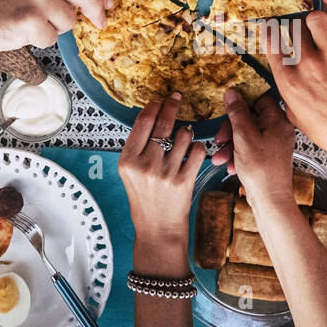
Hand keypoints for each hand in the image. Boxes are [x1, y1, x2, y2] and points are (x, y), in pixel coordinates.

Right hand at [120, 93, 206, 274]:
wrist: (157, 229)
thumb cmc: (144, 199)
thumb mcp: (130, 173)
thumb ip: (138, 147)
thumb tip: (152, 115)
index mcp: (128, 161)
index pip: (142, 122)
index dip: (154, 106)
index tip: (160, 99)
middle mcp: (145, 165)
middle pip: (163, 124)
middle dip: (172, 105)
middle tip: (177, 97)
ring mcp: (165, 174)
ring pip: (184, 136)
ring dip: (187, 132)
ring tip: (184, 140)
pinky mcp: (184, 181)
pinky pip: (198, 151)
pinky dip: (198, 148)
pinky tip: (194, 152)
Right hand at [211, 90, 295, 206]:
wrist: (270, 200)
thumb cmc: (262, 171)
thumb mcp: (243, 137)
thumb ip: (237, 113)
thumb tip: (232, 93)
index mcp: (278, 121)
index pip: (260, 99)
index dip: (242, 102)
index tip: (227, 108)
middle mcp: (279, 130)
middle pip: (251, 118)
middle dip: (231, 129)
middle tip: (220, 138)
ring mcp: (274, 144)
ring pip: (247, 135)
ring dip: (230, 145)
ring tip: (219, 157)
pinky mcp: (268, 156)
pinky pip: (250, 148)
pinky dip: (237, 155)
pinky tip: (229, 166)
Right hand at [268, 11, 326, 153]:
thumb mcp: (294, 114)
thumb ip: (287, 93)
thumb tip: (285, 79)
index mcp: (288, 80)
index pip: (271, 41)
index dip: (269, 29)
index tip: (271, 25)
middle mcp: (307, 64)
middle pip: (294, 26)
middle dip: (296, 27)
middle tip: (303, 33)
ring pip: (316, 18)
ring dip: (316, 22)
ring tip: (320, 30)